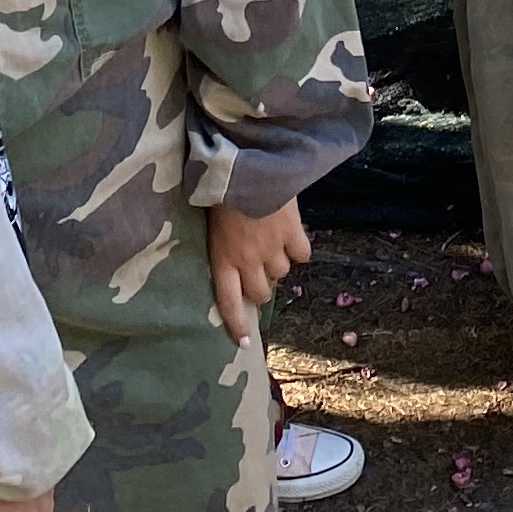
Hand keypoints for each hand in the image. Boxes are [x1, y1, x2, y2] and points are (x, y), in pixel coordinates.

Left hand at [210, 198, 312, 341]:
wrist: (247, 168)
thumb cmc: (219, 191)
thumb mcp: (210, 221)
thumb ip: (220, 242)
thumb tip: (225, 249)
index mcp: (223, 260)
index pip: (229, 303)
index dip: (238, 325)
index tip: (245, 343)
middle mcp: (248, 261)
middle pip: (260, 292)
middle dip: (260, 286)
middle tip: (258, 272)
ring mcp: (272, 249)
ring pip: (282, 272)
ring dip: (278, 264)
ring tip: (273, 247)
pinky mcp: (293, 233)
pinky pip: (302, 254)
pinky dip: (298, 249)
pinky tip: (293, 238)